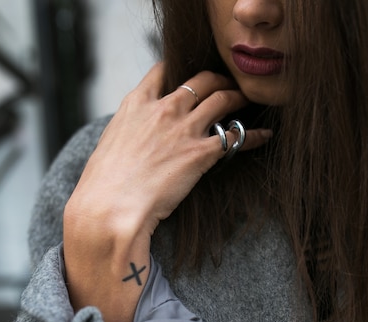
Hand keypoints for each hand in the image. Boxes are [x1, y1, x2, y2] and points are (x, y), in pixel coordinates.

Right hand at [63, 64, 270, 321]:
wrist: (109, 207)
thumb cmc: (103, 185)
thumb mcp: (109, 147)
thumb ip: (126, 135)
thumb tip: (131, 143)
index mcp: (135, 105)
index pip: (161, 71)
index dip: (179, 67)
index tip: (189, 71)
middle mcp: (163, 109)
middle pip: (201, 80)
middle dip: (218, 79)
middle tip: (228, 85)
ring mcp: (184, 129)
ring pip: (222, 98)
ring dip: (238, 97)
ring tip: (248, 100)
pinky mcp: (201, 152)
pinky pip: (236, 136)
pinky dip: (253, 135)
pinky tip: (264, 135)